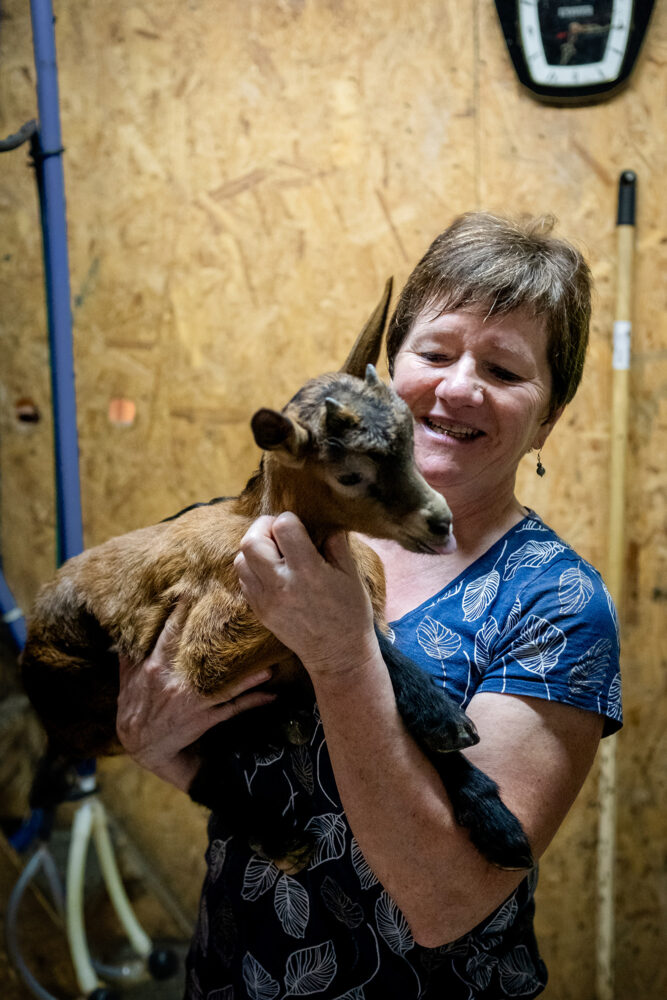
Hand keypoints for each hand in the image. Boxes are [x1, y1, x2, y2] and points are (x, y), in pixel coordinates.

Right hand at [116, 605, 276, 790]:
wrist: (142, 745)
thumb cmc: (136, 707)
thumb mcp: (127, 679)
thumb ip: (129, 654)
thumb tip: (125, 629)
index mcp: (154, 667)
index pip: (170, 633)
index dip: (180, 612)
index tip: (192, 590)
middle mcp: (174, 681)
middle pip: (204, 653)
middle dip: (222, 634)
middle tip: (242, 612)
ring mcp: (192, 700)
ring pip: (226, 683)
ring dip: (250, 675)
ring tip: (270, 664)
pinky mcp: (204, 716)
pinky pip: (233, 707)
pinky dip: (253, 700)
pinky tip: (271, 694)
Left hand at [233, 512, 377, 678]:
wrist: (338, 654)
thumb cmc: (350, 612)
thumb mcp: (351, 574)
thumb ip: (336, 542)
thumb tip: (323, 519)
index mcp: (308, 572)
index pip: (283, 527)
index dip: (289, 519)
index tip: (298, 526)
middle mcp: (282, 585)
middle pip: (251, 542)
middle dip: (263, 528)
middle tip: (278, 532)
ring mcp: (266, 600)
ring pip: (240, 560)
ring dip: (255, 550)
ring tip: (274, 553)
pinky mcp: (259, 611)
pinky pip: (243, 580)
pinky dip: (252, 569)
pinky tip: (271, 572)